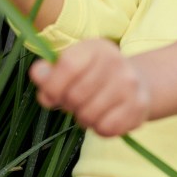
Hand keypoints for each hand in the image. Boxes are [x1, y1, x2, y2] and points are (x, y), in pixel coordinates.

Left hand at [29, 39, 150, 136]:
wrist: (139, 85)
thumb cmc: (94, 78)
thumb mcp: (72, 68)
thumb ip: (50, 73)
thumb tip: (38, 73)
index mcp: (95, 48)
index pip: (68, 66)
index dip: (52, 86)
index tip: (50, 95)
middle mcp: (116, 62)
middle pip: (76, 95)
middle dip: (68, 106)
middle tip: (74, 104)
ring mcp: (130, 85)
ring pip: (89, 115)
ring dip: (83, 119)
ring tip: (89, 111)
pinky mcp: (138, 107)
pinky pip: (106, 128)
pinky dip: (99, 129)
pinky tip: (104, 118)